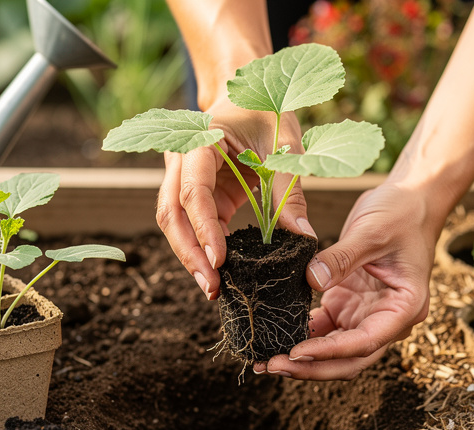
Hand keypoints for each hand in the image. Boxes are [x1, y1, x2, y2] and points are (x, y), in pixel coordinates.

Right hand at [156, 97, 313, 299]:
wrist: (250, 96)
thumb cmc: (268, 113)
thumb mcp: (285, 145)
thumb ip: (290, 191)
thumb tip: (303, 238)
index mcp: (200, 140)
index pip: (193, 190)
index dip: (203, 228)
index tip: (219, 259)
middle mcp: (182, 160)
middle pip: (171, 212)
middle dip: (188, 252)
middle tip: (211, 287)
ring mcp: (185, 179)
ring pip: (173, 223)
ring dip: (189, 257)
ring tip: (213, 289)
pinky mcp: (200, 196)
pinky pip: (192, 226)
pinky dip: (203, 250)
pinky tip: (220, 274)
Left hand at [258, 182, 447, 379]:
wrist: (411, 199)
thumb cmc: (402, 213)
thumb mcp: (372, 232)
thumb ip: (342, 258)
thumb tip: (310, 280)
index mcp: (404, 307)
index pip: (365, 342)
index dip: (330, 352)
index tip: (297, 352)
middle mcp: (387, 319)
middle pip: (348, 358)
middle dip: (312, 366)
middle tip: (272, 365)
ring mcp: (365, 313)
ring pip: (333, 350)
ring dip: (303, 357)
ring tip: (266, 359)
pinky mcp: (347, 303)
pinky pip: (323, 329)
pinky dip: (301, 335)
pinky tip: (275, 336)